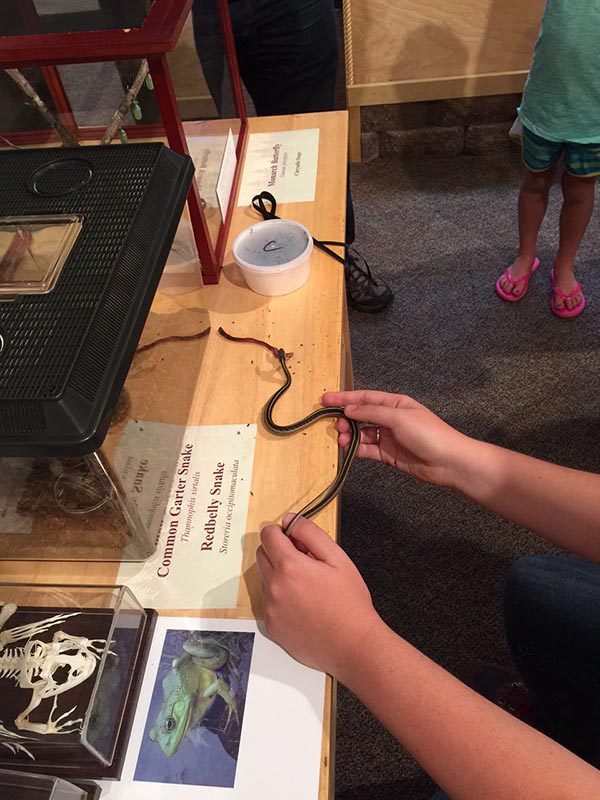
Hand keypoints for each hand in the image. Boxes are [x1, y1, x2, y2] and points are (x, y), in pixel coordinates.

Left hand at [256, 514, 380, 676]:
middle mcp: (274, 587)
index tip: (293, 539)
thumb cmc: (349, 603)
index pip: (268, 535)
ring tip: (306, 588)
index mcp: (289, 567)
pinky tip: (302, 606)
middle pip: (262, 555)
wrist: (353, 644)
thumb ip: (310, 534)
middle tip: (304, 562)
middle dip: (278, 552)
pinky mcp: (272, 627)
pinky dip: (280, 599)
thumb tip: (290, 521)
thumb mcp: (338, 558)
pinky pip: (268, 604)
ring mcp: (270, 609)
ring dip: (278, 576)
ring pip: (264, 579)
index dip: (281, 532)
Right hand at [323, 389, 472, 487]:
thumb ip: (371, 412)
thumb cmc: (429, 434)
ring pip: (363, 434)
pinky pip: (368, 450)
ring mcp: (389, 437)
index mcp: (395, 403)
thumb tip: (349, 408)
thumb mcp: (399, 417)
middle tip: (337, 425)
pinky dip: (357, 450)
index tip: (326, 400)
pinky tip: (350, 450)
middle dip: (346, 419)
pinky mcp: (389, 455)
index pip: (365, 398)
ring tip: (343, 440)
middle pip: (361, 415)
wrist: (449, 462)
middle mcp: (391, 419)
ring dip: (351, 436)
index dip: (345, 398)